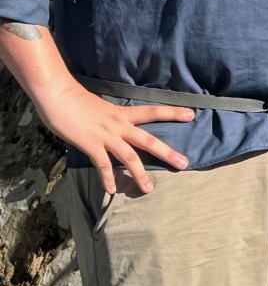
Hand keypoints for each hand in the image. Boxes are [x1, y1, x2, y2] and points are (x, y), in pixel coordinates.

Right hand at [34, 82, 192, 195]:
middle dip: (167, 153)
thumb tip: (113, 126)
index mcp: (122, 113)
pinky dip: (107, 179)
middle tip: (184, 163)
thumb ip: (109, 118)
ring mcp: (106, 136)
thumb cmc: (75, 98)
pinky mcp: (91, 145)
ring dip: (140, 174)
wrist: (57, 94)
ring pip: (129, 157)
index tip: (192, 114)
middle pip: (149, 140)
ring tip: (148, 189)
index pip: (153, 111)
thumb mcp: (100, 106)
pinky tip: (111, 191)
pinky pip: (103, 165)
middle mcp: (119, 125)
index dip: (172, 112)